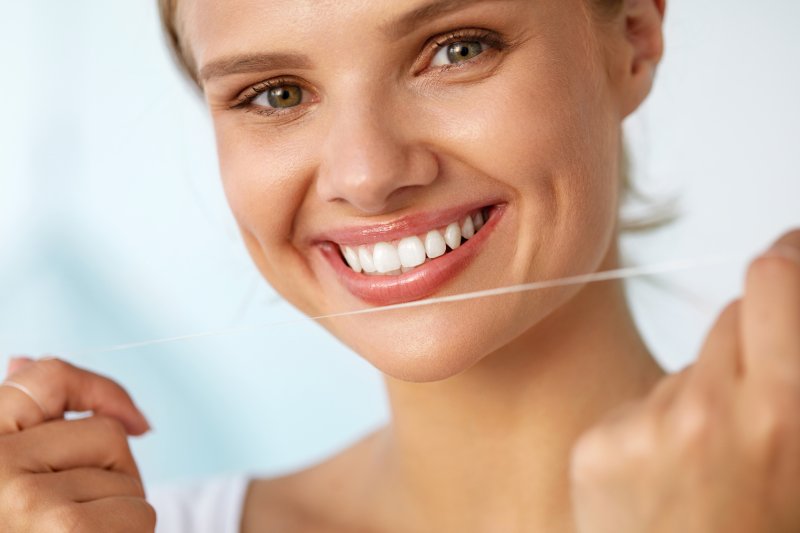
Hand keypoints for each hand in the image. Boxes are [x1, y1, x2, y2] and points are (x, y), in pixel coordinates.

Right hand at [0, 357, 154, 531]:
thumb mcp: (14, 473)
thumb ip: (23, 427)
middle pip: (105, 432)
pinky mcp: (66, 529)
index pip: (48, 377)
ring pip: (125, 477)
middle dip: (114, 473)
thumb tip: (21, 361)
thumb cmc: (26, 525)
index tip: (135, 422)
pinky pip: (136, 511)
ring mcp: (24, 497)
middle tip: (83, 515)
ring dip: (118, 511)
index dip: (102, 390)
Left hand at [570, 230, 799, 532]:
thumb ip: (793, 379)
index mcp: (786, 412)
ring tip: (712, 463)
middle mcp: (712, 411)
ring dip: (704, 392)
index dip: (787, 264)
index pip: (773, 280)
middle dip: (751, 344)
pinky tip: (668, 481)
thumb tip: (784, 294)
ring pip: (687, 364)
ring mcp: (648, 427)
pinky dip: (657, 427)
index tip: (788, 259)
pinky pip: (640, 403)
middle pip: (730, 316)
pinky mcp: (601, 445)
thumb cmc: (761, 529)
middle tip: (758, 400)